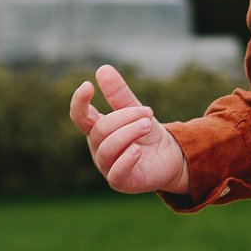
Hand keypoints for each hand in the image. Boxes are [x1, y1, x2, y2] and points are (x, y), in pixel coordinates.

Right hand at [68, 65, 192, 195]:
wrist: (172, 157)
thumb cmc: (148, 134)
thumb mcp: (136, 110)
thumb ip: (119, 93)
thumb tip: (102, 69)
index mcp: (98, 129)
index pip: (80, 116)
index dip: (79, 102)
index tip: (88, 86)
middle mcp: (98, 148)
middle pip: (100, 130)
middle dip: (125, 118)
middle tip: (148, 113)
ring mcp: (107, 166)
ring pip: (107, 149)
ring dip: (129, 133)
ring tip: (148, 125)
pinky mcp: (120, 182)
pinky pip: (116, 172)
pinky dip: (126, 159)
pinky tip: (138, 150)